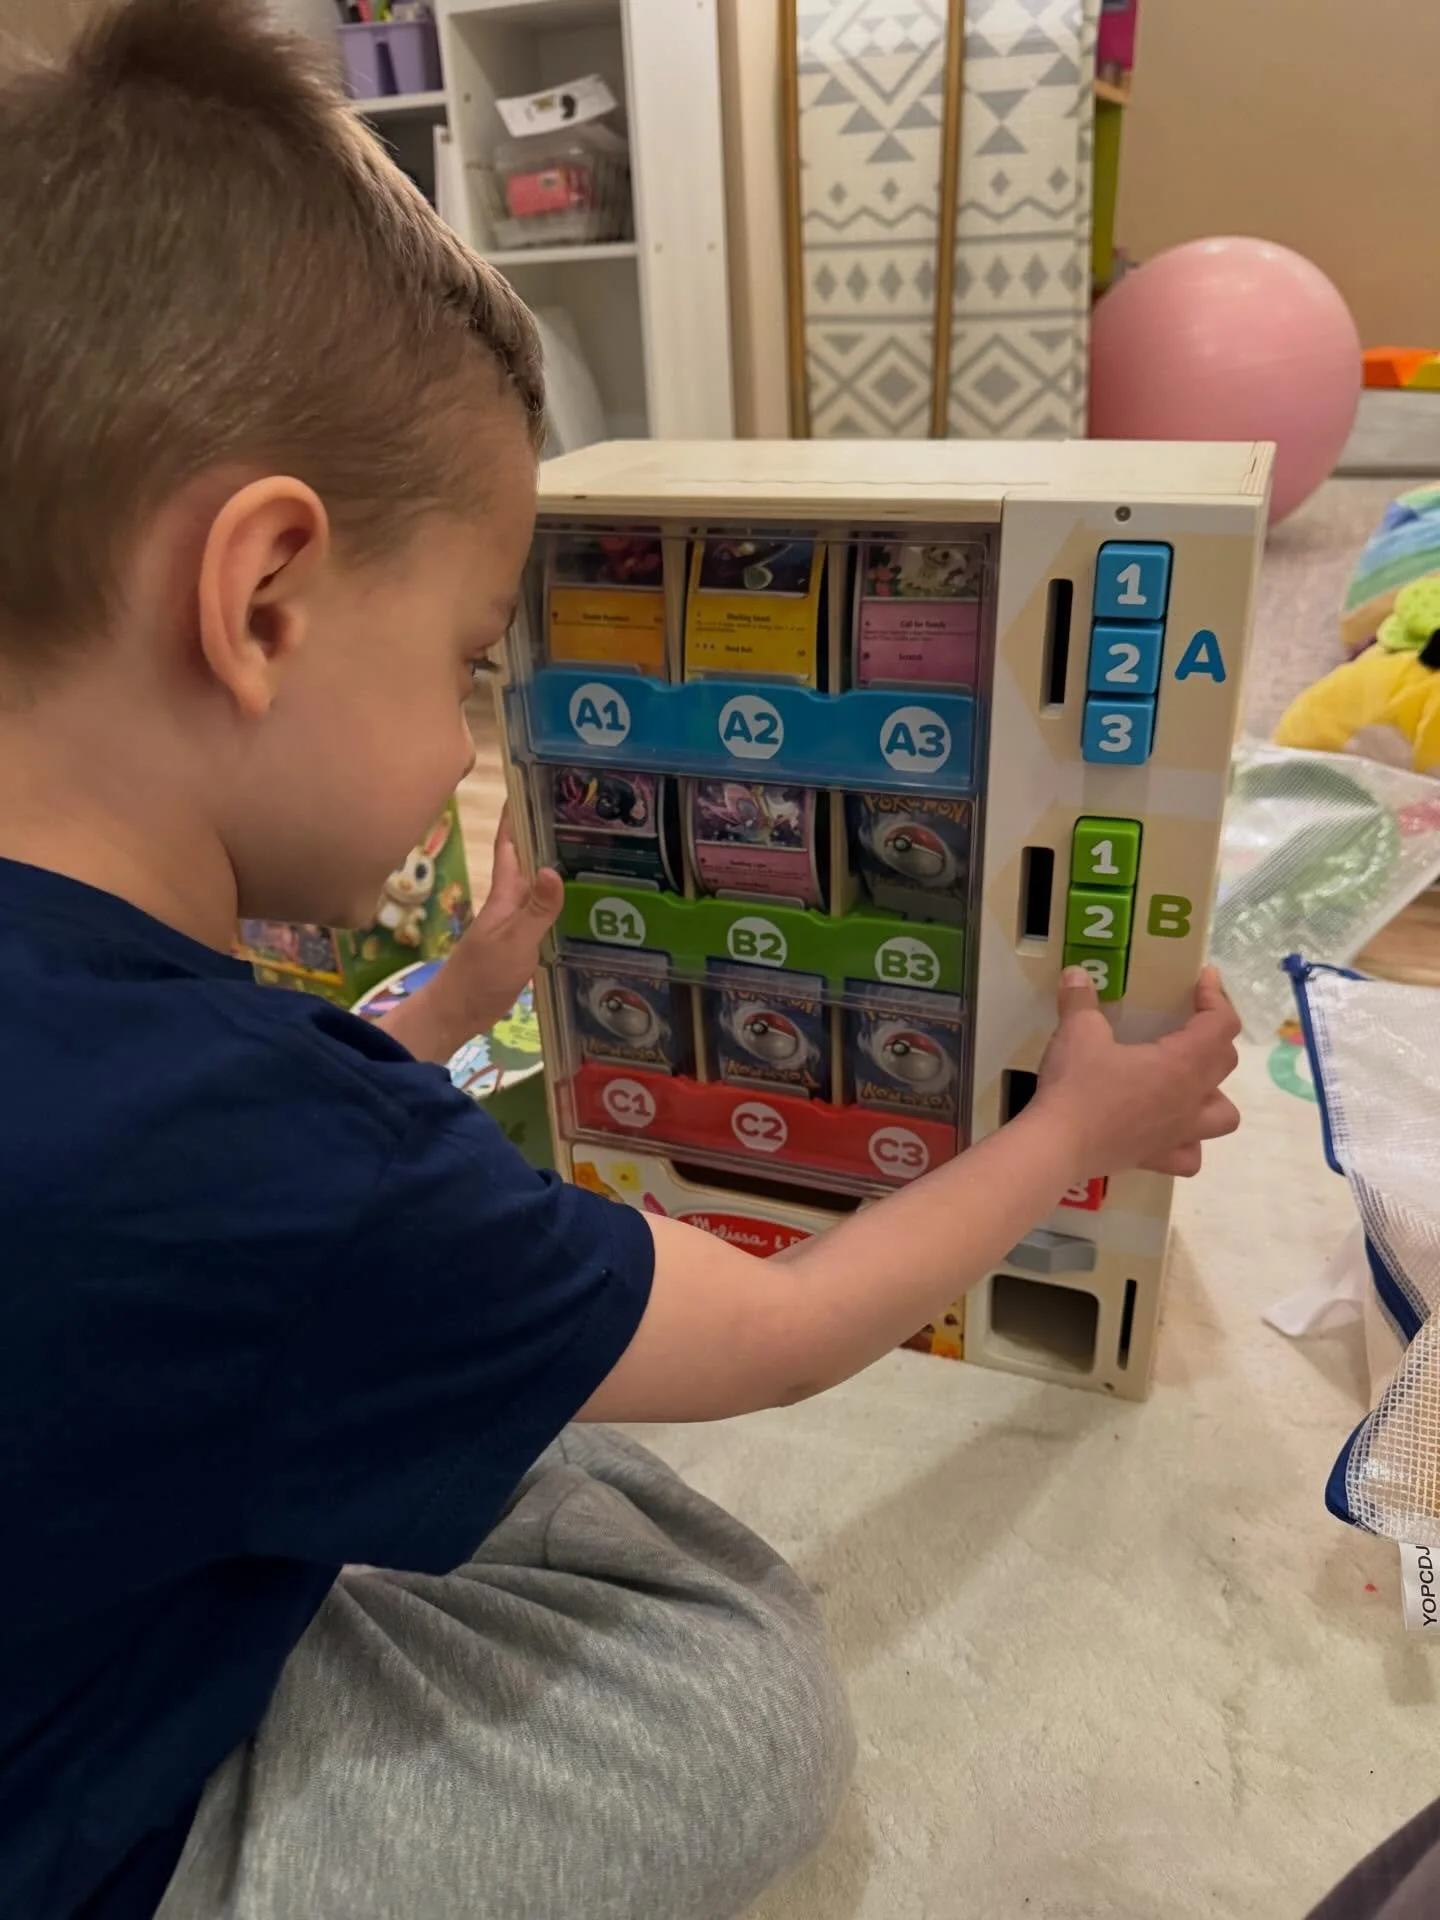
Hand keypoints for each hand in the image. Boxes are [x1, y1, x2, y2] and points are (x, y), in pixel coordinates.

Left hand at [372, 809, 561, 1064]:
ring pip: (540, 887)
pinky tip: (586, 905)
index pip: (510, 844)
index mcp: (505, 893)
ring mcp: (517, 922)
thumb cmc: (482, 973)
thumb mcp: (514, 940)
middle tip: (581, 815)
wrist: (460, 1011)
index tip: (531, 786)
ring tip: (594, 853)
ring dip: (559, 869)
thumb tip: (555, 869)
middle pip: (530, 861)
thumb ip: (535, 909)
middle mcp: (511, 901)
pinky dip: (563, 904)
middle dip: (547, 836)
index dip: (516, 816)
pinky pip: (547, 914)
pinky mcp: (525, 943)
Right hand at [1034, 965, 1240, 1180]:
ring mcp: (1179, 1133)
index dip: (1216, 997)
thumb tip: (1076, 973)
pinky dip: (1188, 1142)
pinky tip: (1169, 1131)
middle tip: (1186, 1024)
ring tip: (1187, 1083)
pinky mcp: (1158, 1157)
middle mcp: (1191, 1099)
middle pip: (1225, 1062)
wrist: (1056, 1145)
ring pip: (1223, 1115)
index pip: (1221, 1024)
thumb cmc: (1076, 1085)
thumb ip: (1081, 1000)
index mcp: (1181, 1063)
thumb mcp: (1077, 1032)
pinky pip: (1190, 1156)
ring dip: (1213, 1095)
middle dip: (1213, 1036)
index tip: (1202, 980)